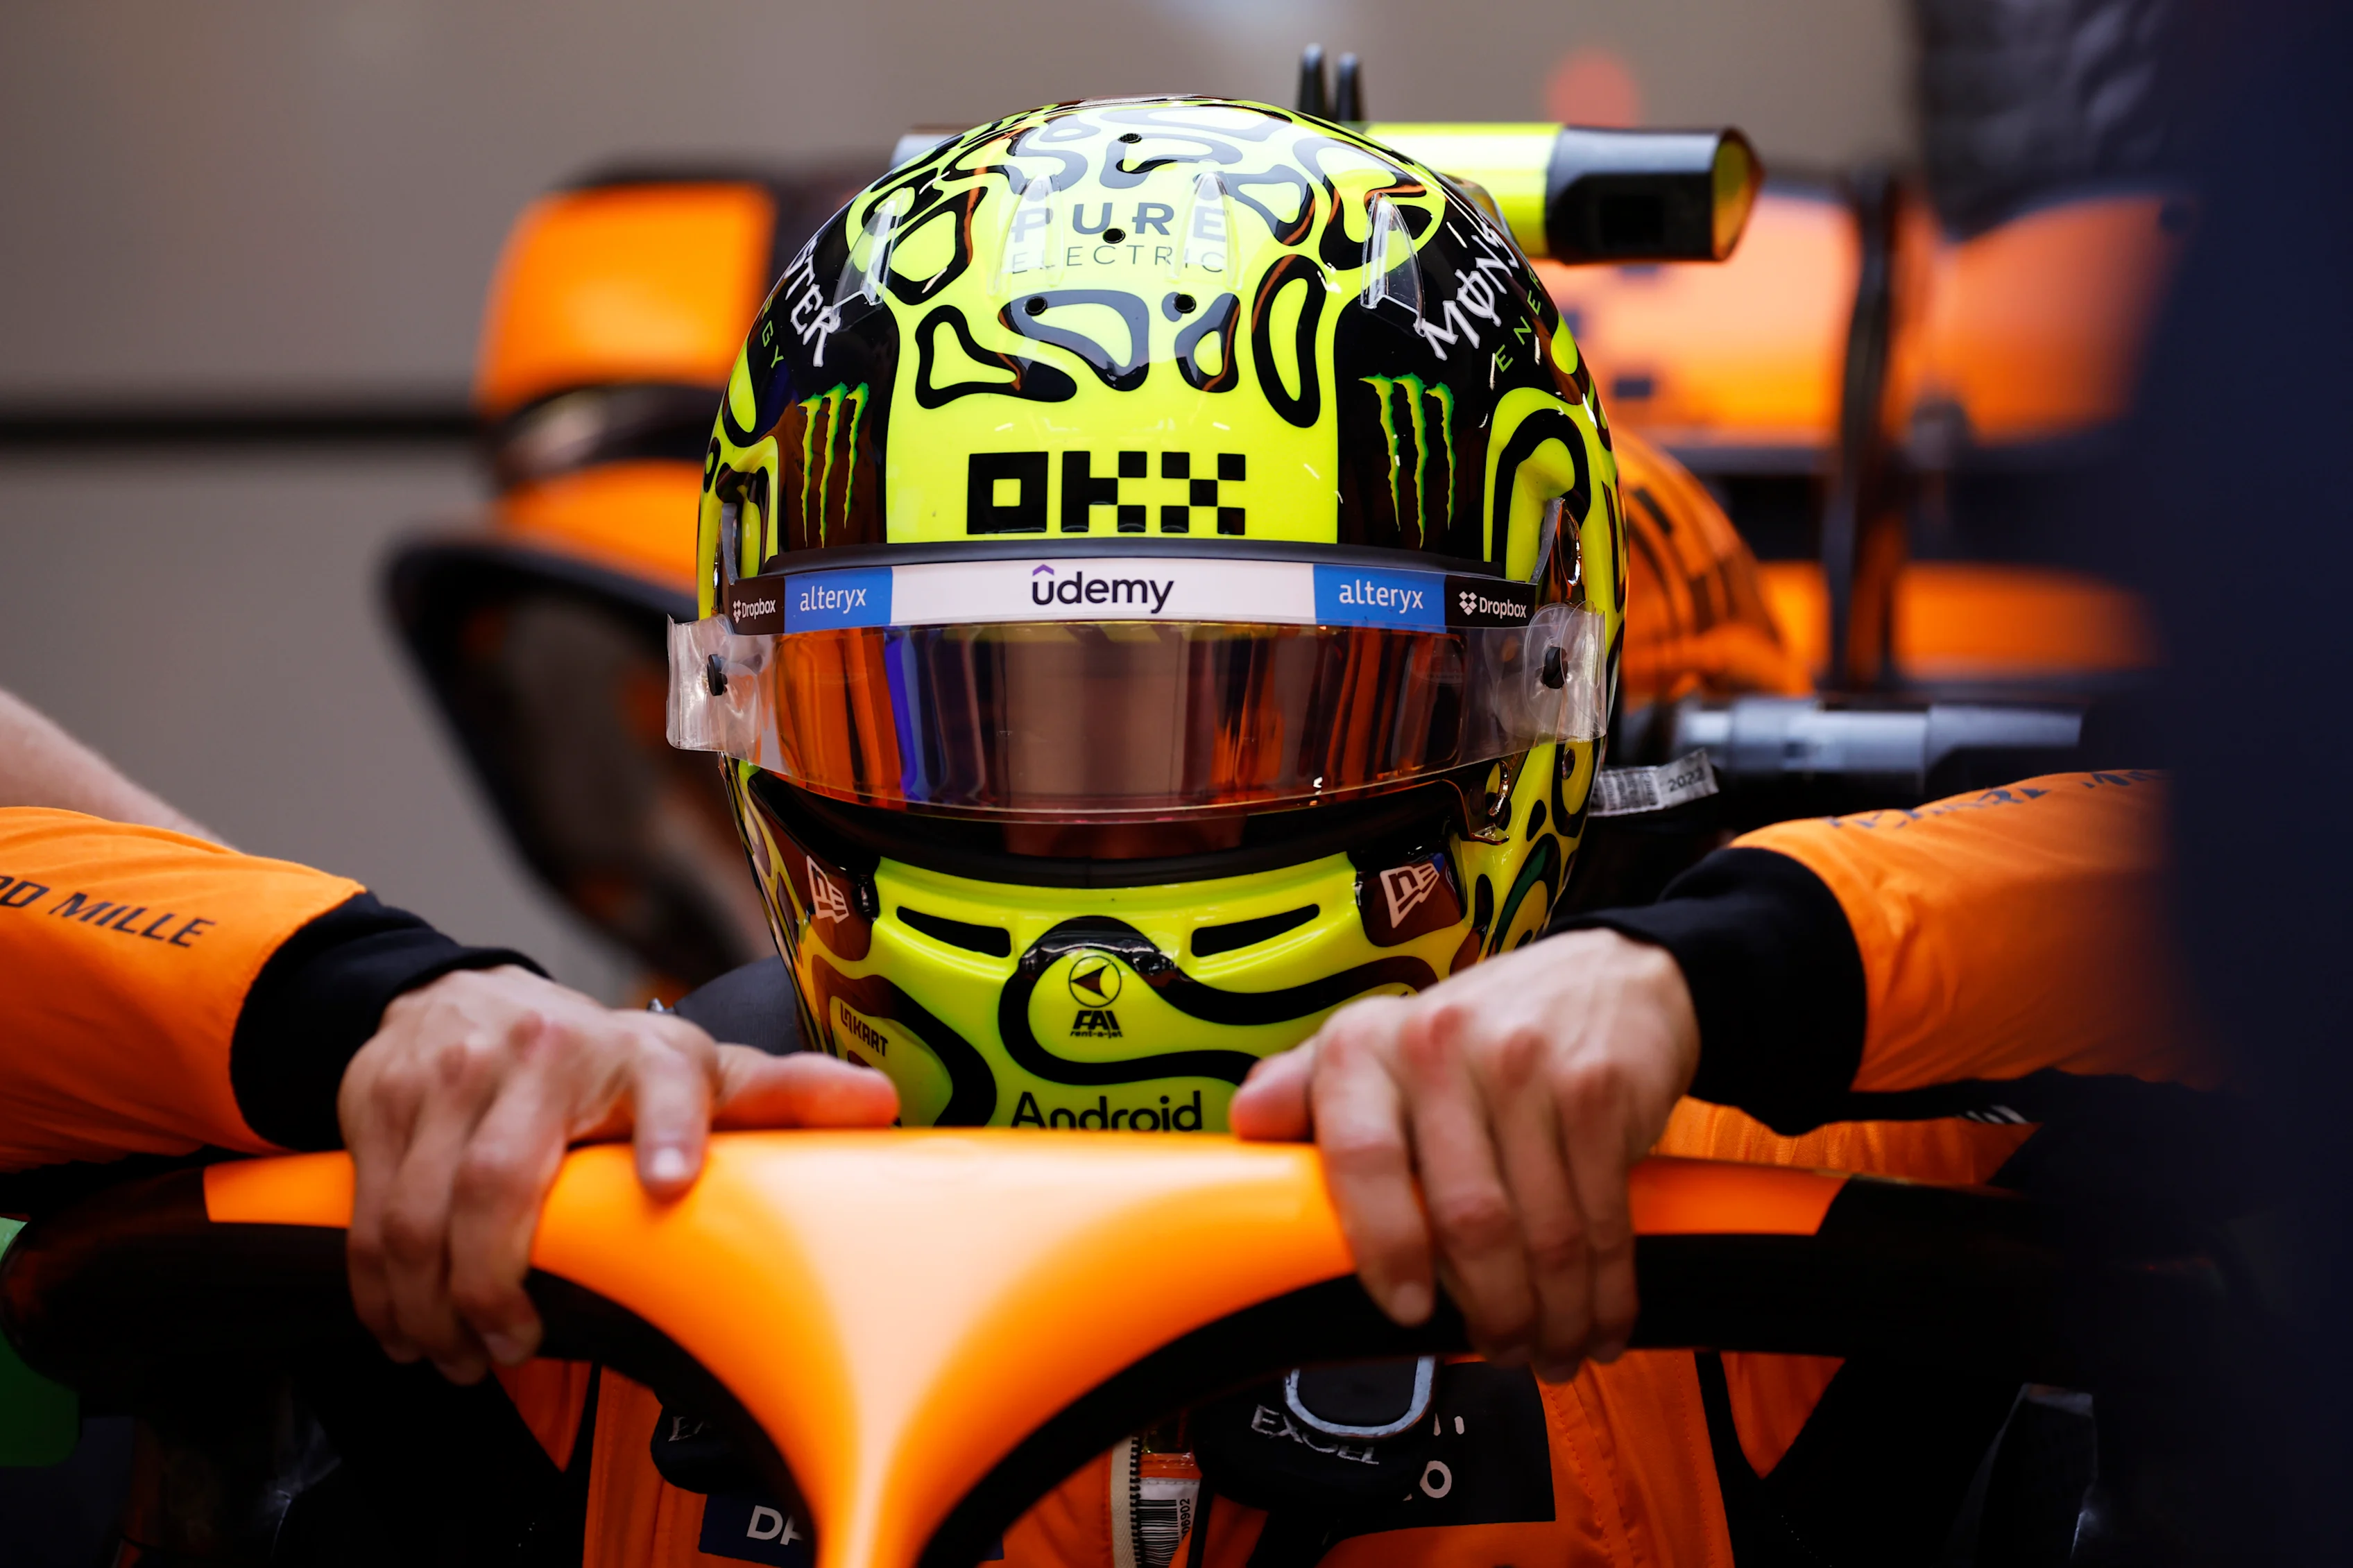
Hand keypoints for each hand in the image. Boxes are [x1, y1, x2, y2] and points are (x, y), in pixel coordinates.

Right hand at [338, 965, 896, 1382]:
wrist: (464, 993)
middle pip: (500, 1180)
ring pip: (422, 1208)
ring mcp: (450, 1070)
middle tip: (512, 1344)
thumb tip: (882, 1105)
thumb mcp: (696, 1066)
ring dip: (433, 1302)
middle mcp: (542, 1050)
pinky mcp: (379, 1095)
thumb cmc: (601, 1056)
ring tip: (461, 1353)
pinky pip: (370, 1210)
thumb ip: (781, 1094)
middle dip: (497, 1282)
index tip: (669, 1182)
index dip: (668, 1128)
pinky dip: (380, 1285)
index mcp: (639, 1050)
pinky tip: (405, 1325)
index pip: (663, 1081)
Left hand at [1229, 929, 1697, 1380]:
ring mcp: (1526, 1067)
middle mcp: (1440, 1047)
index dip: (1383, 1246)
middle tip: (1500, 1348)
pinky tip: (1602, 1317)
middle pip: (1466, 1218)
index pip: (1360, 1157)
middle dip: (1491, 1309)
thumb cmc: (1480, 1030)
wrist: (1608, 975)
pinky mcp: (1597, 1092)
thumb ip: (1310, 1086)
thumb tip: (1248, 1125)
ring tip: (1552, 1348)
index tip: (1404, 1309)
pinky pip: (1602, 1217)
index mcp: (1368, 1045)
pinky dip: (1609, 1287)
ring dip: (1554, 1313)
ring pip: (1542, 1233)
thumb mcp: (1383, 1041)